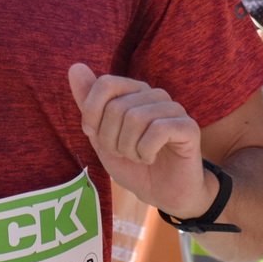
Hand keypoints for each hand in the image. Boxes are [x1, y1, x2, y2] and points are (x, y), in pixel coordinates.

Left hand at [68, 63, 211, 219]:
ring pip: (136, 118)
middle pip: (117, 107)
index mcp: (134, 91)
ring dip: (129, 149)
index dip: (93, 114)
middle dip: (112, 140)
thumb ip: (88, 104)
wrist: (163, 194)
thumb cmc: (133, 165)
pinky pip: (157, 131)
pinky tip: (151, 158)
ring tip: (138, 157)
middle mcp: (155, 94)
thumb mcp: (101, 138)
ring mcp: (174, 109)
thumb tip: (75, 67)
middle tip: (125, 153)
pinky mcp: (188, 127)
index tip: (99, 138)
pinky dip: (146, 152)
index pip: (105, 84)